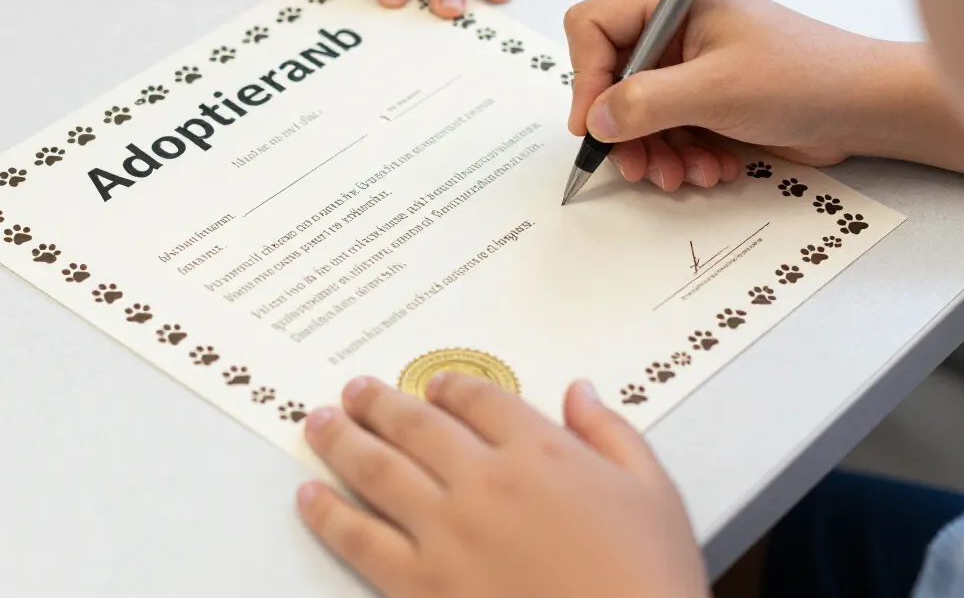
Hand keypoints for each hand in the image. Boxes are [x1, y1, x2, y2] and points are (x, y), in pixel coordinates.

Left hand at [297, 375, 707, 597]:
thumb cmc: (649, 579)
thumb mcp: (653, 492)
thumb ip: (612, 433)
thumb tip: (581, 392)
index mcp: (540, 452)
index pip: (479, 400)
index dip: (449, 387)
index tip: (433, 386)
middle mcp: (484, 481)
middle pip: (416, 425)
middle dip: (380, 402)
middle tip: (355, 389)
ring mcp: (447, 533)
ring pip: (378, 470)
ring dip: (342, 440)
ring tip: (319, 422)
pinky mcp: (422, 585)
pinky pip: (361, 540)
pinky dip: (329, 514)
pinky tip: (310, 498)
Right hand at [563, 0, 915, 190]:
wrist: (866, 109)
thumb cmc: (805, 76)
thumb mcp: (716, 89)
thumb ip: (645, 102)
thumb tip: (594, 119)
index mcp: (672, 1)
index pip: (593, 26)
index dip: (586, 76)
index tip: (593, 123)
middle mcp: (674, 30)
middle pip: (610, 78)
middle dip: (623, 129)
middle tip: (636, 164)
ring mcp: (689, 67)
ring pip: (636, 114)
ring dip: (654, 152)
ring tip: (683, 174)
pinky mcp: (705, 101)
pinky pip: (667, 132)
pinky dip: (681, 156)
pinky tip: (711, 167)